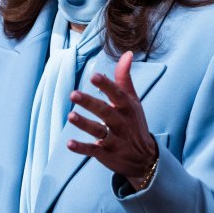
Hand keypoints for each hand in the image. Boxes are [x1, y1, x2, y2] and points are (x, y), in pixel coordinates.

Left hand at [66, 51, 157, 189]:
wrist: (144, 159)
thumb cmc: (135, 124)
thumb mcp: (133, 100)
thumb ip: (125, 78)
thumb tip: (126, 53)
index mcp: (127, 108)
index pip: (117, 94)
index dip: (106, 85)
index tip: (94, 76)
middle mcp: (121, 123)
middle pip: (105, 112)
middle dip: (90, 103)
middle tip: (74, 94)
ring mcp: (114, 139)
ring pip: (97, 131)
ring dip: (84, 124)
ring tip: (71, 116)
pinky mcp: (105, 154)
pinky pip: (92, 150)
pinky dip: (81, 148)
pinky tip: (69, 143)